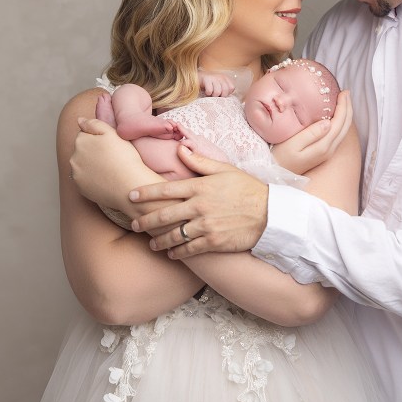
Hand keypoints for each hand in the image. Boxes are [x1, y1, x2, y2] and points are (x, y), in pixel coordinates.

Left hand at [71, 117, 157, 210]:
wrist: (129, 187)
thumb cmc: (124, 158)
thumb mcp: (112, 133)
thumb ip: (94, 124)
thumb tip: (79, 120)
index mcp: (80, 141)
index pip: (85, 135)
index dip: (100, 139)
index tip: (111, 146)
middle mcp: (73, 158)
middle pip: (83, 150)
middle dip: (93, 151)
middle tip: (112, 157)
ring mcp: (76, 175)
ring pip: (83, 165)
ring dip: (91, 165)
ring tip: (110, 168)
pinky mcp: (81, 188)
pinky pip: (85, 179)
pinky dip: (92, 178)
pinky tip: (106, 179)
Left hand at [128, 145, 268, 258]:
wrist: (270, 214)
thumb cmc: (248, 189)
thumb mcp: (225, 170)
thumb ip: (200, 161)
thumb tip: (180, 148)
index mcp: (200, 187)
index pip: (165, 189)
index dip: (145, 193)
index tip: (131, 195)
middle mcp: (198, 206)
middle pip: (163, 215)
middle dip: (145, 221)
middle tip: (134, 224)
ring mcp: (205, 226)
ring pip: (173, 235)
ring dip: (159, 241)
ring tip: (152, 244)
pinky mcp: (212, 241)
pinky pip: (188, 249)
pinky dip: (177, 252)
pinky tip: (172, 253)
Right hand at [198, 70, 235, 96]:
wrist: (197, 79)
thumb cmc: (209, 85)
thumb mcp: (219, 86)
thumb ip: (225, 90)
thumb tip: (228, 99)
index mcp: (225, 78)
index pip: (231, 88)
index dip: (226, 93)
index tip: (221, 94)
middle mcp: (221, 76)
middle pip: (225, 90)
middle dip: (220, 96)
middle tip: (215, 95)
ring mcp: (213, 77)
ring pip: (218, 91)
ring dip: (213, 95)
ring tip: (210, 94)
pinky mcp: (206, 79)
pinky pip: (210, 90)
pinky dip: (207, 93)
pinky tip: (206, 91)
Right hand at [271, 90, 352, 174]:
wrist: (276, 175)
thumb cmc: (280, 157)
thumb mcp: (293, 144)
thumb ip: (311, 134)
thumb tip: (328, 123)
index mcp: (323, 146)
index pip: (339, 122)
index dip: (343, 106)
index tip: (343, 92)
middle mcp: (329, 151)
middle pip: (345, 126)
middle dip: (348, 108)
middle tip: (346, 92)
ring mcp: (327, 153)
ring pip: (343, 131)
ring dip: (346, 115)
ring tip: (344, 101)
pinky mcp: (324, 154)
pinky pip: (338, 135)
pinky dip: (341, 122)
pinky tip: (336, 116)